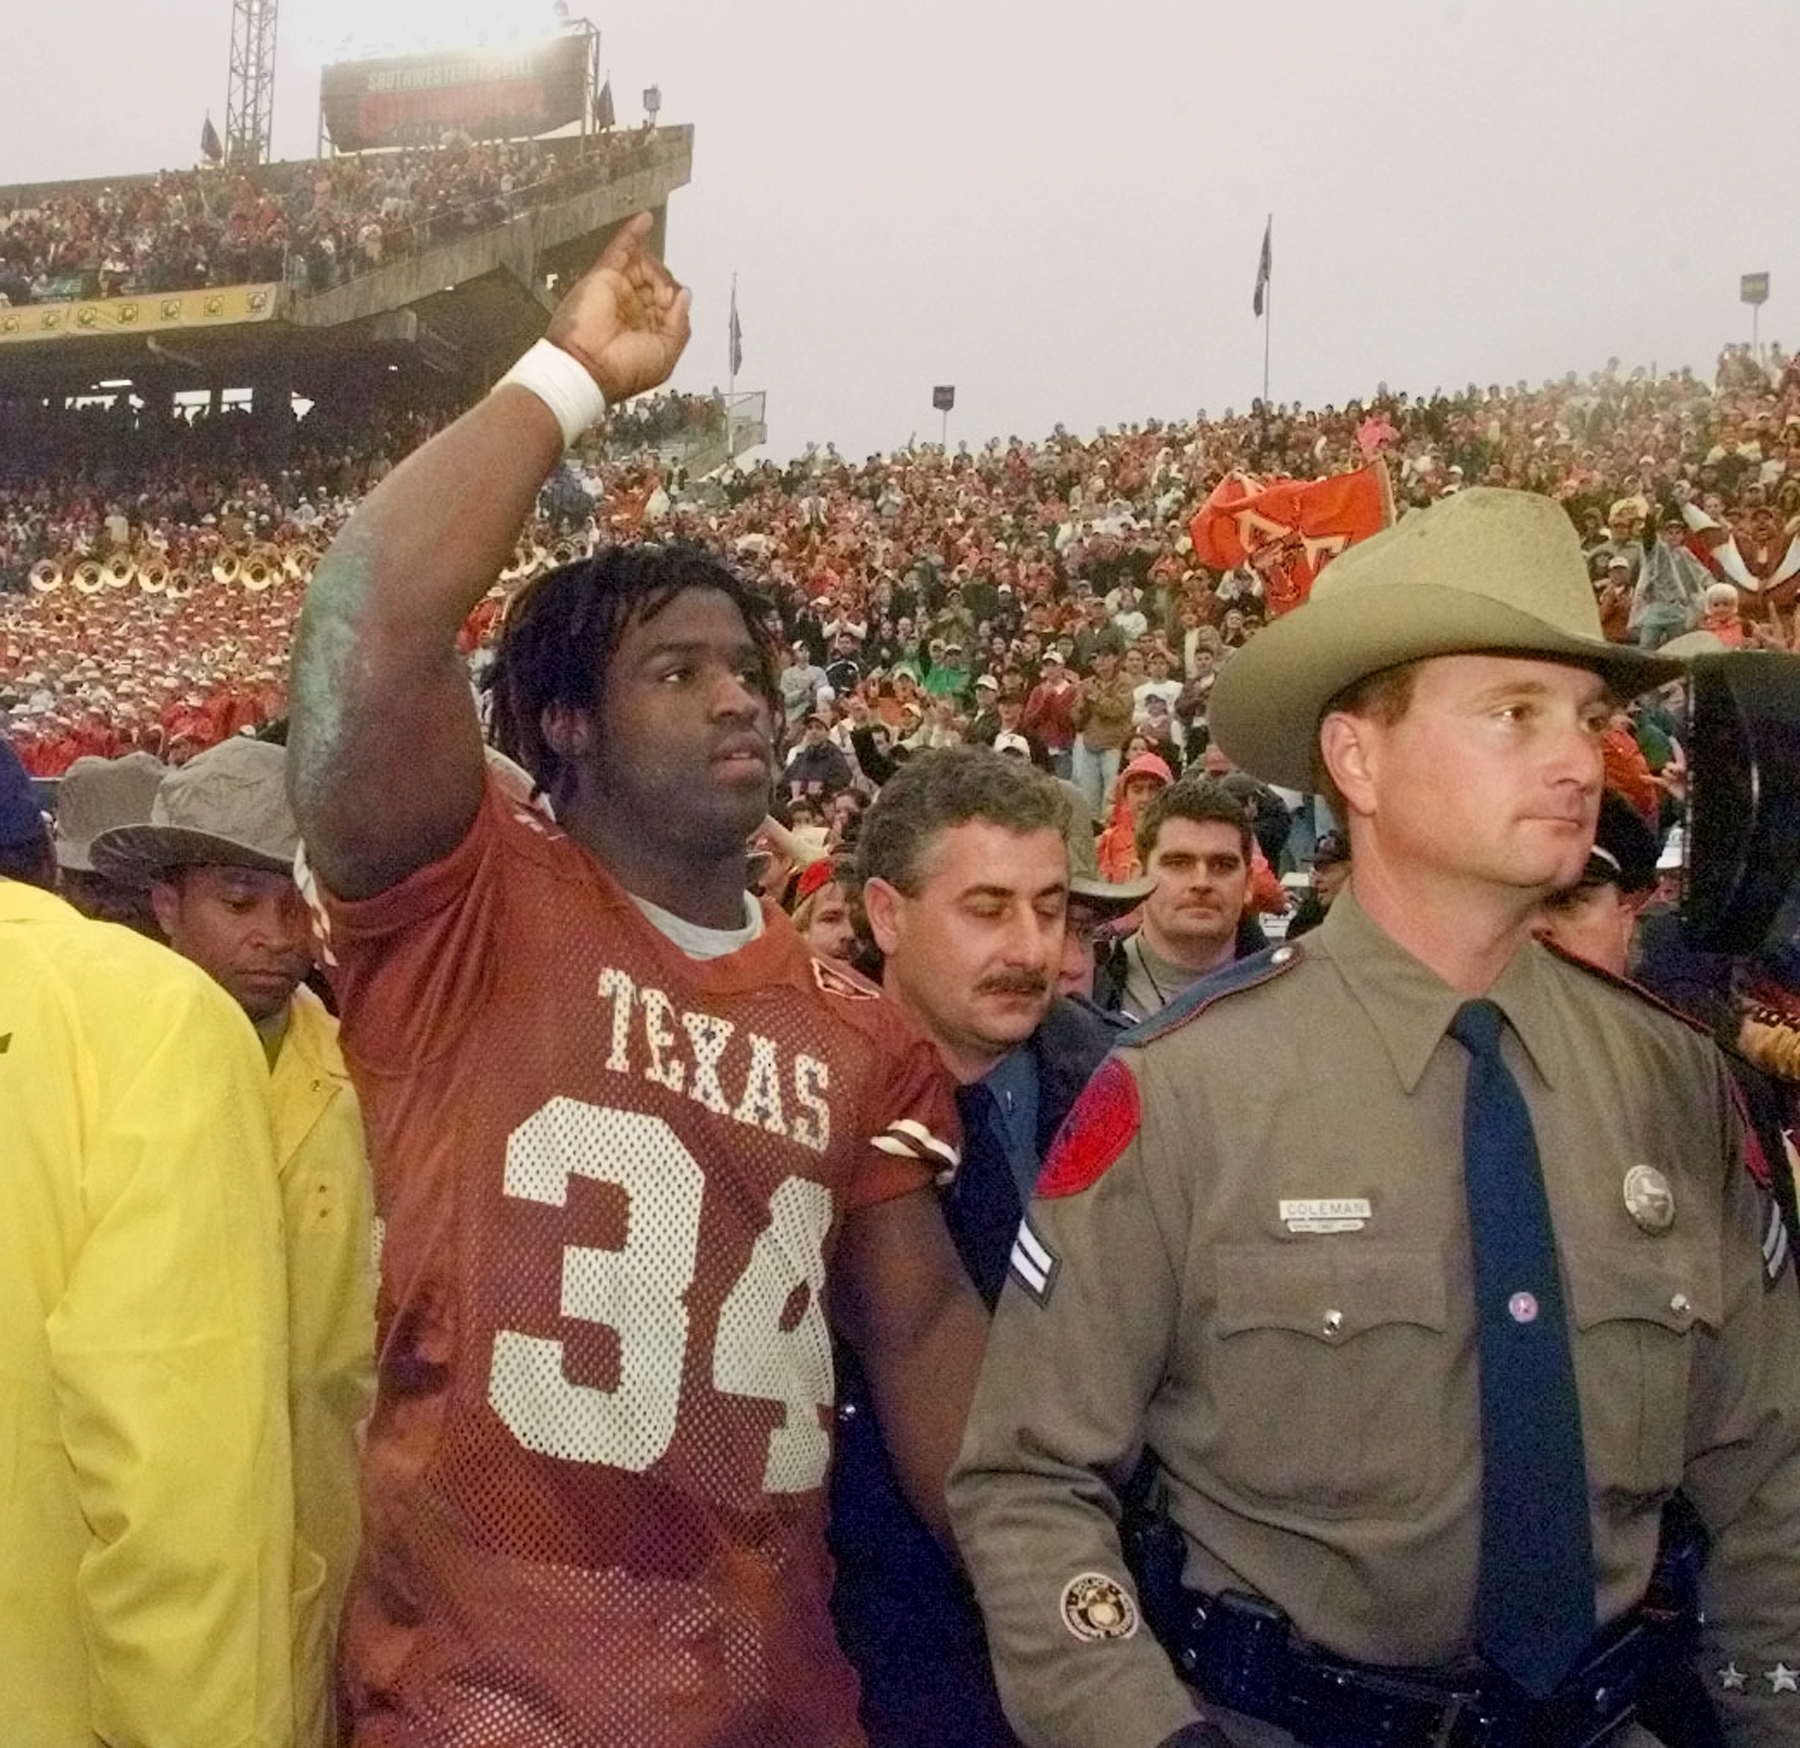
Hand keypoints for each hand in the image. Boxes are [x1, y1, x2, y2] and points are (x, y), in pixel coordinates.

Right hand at [547, 211, 691, 403]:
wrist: (587, 367)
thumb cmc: (623, 370)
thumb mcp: (667, 354)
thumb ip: (680, 324)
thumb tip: (684, 295)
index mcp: (647, 330)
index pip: (668, 303)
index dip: (674, 302)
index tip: (674, 309)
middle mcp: (631, 309)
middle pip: (657, 281)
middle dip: (664, 286)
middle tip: (662, 298)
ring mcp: (617, 290)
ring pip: (642, 265)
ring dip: (654, 268)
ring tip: (653, 283)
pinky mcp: (603, 276)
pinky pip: (620, 249)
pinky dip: (632, 234)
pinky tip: (644, 220)